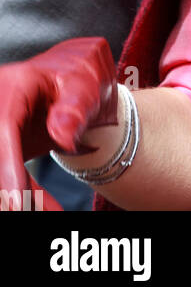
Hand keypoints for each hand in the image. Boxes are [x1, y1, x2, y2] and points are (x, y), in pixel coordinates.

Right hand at [0, 38, 117, 208]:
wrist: (78, 75)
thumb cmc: (81, 76)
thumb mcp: (86, 85)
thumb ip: (76, 107)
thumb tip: (63, 136)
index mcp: (14, 87)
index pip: (5, 126)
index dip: (8, 167)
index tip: (17, 202)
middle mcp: (1, 108)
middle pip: (1, 152)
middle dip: (14, 189)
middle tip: (44, 211)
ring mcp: (3, 130)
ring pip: (5, 170)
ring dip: (22, 197)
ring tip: (53, 210)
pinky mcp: (7, 148)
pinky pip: (11, 176)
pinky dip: (26, 195)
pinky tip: (50, 208)